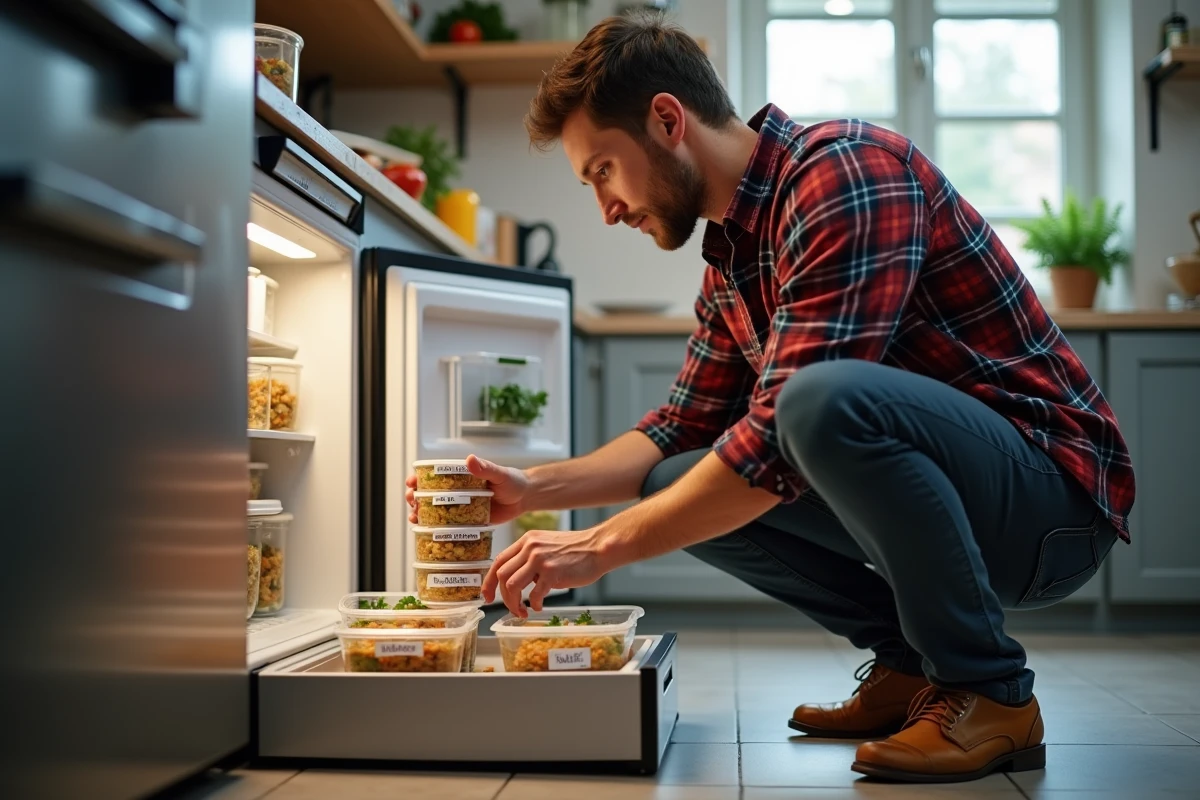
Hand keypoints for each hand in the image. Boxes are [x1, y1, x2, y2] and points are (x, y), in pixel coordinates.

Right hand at [406, 454, 530, 524]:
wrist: (525, 499)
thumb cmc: (512, 481)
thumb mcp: (499, 473)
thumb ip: (485, 468)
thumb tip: (470, 459)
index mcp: (460, 477)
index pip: (433, 476)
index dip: (418, 479)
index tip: (412, 482)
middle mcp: (456, 492)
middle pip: (427, 494)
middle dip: (414, 498)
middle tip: (412, 502)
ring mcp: (459, 508)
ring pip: (433, 511)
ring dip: (420, 514)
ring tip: (415, 518)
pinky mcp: (466, 523)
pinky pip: (447, 527)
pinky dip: (435, 530)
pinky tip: (427, 534)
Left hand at [483, 528, 615, 616]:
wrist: (598, 547)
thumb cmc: (576, 550)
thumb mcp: (546, 545)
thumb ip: (529, 558)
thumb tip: (518, 580)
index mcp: (526, 540)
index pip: (498, 561)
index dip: (489, 581)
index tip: (487, 596)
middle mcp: (530, 547)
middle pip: (502, 575)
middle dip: (503, 597)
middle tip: (511, 608)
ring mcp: (540, 559)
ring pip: (512, 585)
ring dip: (514, 603)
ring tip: (522, 611)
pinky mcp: (553, 572)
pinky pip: (534, 594)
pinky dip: (534, 604)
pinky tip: (539, 606)